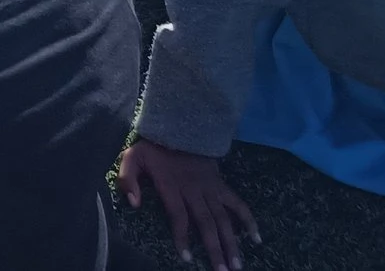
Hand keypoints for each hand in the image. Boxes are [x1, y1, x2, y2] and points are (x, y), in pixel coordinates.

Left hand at [118, 140, 258, 270]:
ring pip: (223, 218)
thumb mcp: (132, 158)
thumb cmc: (153, 149)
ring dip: (231, 242)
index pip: (179, 215)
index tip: (187, 258)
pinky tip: (256, 238)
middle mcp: (194, 190)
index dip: (183, 237)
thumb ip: (128, 180)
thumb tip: (134, 204)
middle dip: (214, 249)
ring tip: (237, 265)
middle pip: (206, 222)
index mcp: (172, 186)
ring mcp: (210, 188)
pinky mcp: (221, 185)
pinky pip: (237, 203)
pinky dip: (248, 219)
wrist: (178, 127)